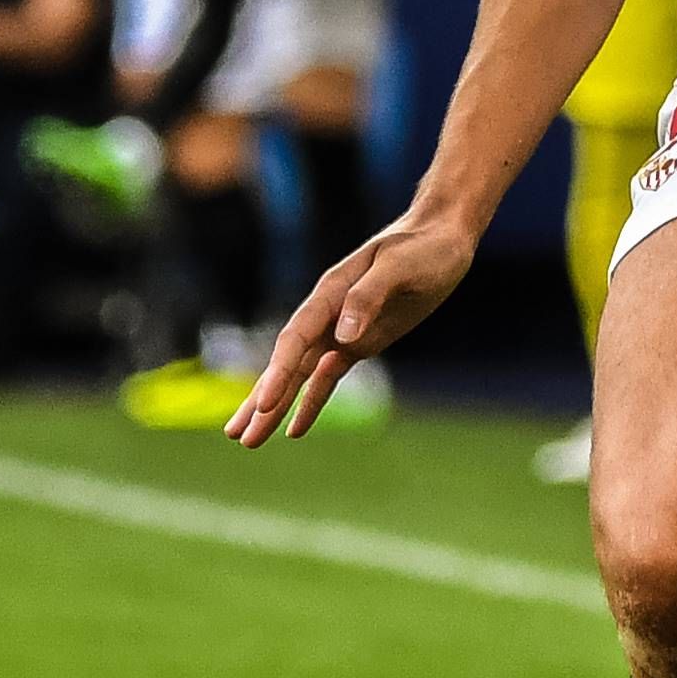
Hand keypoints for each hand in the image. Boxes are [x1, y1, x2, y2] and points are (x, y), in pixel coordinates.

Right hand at [230, 210, 481, 442]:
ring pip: (301, 377)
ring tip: (248, 440)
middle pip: (287, 364)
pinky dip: (311, 403)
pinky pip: (328, 379)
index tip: (265, 404)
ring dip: (276, 407)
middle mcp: (327, 316)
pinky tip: (294, 429)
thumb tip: (342, 336)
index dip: (279, 373)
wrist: (441, 237)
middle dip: (262, 401)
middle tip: (235, 436)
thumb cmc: (422, 247)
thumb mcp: (399, 267)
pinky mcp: (360, 344)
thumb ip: (369, 297)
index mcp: (330, 293)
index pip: (296, 339)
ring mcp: (341, 332)